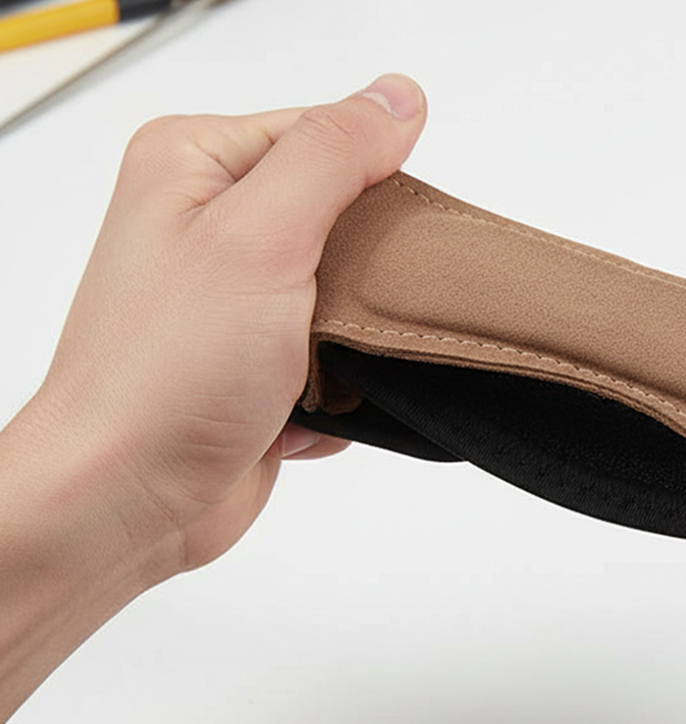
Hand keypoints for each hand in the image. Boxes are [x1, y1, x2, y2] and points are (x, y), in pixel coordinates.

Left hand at [0, 75, 425, 721]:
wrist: (126, 500)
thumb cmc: (160, 376)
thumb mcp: (258, 237)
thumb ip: (333, 156)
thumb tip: (397, 97)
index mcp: (197, 164)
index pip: (329, 136)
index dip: (375, 186)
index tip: (385, 239)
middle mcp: (211, 222)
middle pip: (349, 215)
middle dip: (371, 272)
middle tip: (352, 309)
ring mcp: (237, 294)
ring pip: (353, 291)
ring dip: (361, 337)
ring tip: (324, 364)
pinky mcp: (259, 358)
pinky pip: (342, 355)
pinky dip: (342, 385)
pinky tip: (303, 405)